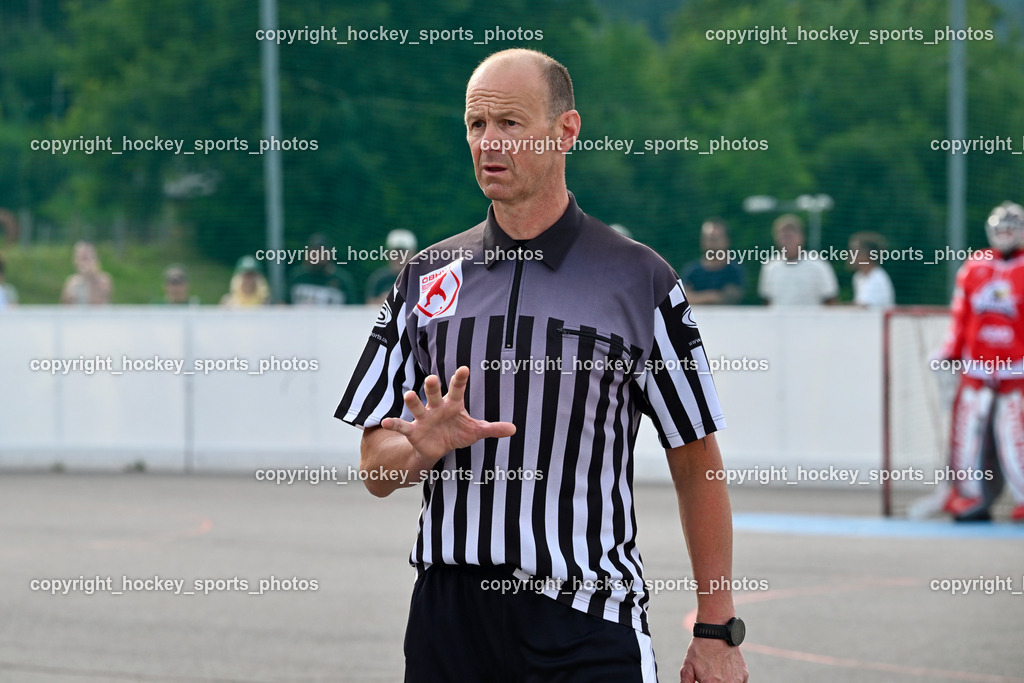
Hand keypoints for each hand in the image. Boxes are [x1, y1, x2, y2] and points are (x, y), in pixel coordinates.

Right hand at [381, 366, 515, 464]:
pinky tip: (385, 421)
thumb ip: (492, 429)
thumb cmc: (456, 433)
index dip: (460, 379)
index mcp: (452, 404)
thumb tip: (514, 429)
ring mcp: (423, 418)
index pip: (457, 389)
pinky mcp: (413, 430)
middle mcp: (436, 407)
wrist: (437, 448)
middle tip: (432, 378)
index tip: (464, 368)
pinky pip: (403, 426)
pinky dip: (394, 423)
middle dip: (432, 386)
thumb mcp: (475, 431)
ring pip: (417, 406)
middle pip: (434, 393)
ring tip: (408, 395)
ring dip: (412, 401)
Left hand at [680, 638, 747, 682]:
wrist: (716, 633)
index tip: (705, 681)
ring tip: (717, 674)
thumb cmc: (700, 650)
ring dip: (724, 682)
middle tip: (711, 678)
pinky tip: (725, 673)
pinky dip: (733, 681)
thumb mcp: (687, 668)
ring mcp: (737, 681)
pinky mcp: (744, 675)